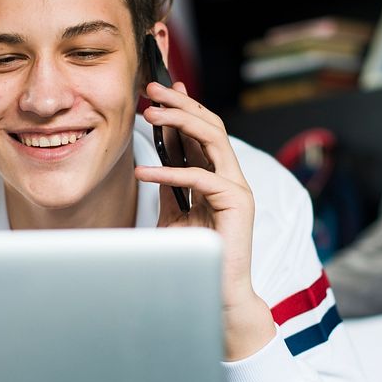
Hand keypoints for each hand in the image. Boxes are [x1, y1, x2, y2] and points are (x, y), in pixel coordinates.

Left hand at [135, 81, 275, 359]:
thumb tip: (151, 157)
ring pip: (213, 138)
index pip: (202, 129)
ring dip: (180, 121)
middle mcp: (231, 175)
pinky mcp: (238, 203)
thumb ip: (168, 185)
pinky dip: (170, 172)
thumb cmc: (195, 254)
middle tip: (151, 90)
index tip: (157, 91)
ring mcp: (238, 187)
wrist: (217, 291)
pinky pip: (201, 177)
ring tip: (149, 114)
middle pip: (210, 124)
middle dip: (180, 102)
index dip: (182, 106)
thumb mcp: (173, 212)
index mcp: (217, 174)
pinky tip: (143, 172)